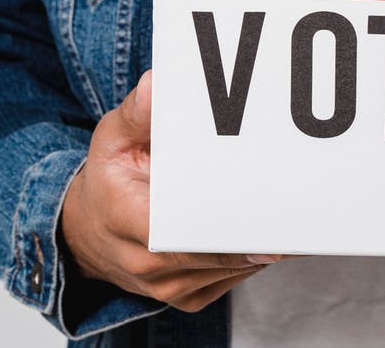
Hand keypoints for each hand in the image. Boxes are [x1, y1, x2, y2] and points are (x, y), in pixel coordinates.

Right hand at [61, 70, 278, 311]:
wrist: (85, 233)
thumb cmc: (107, 181)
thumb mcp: (112, 139)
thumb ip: (138, 113)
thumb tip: (157, 86)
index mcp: (128, 222)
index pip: (186, 234)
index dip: (228, 232)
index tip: (265, 218)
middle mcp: (149, 265)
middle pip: (219, 254)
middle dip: (258, 232)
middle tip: (299, 207)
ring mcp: (170, 288)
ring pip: (234, 269)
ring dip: (263, 244)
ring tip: (294, 213)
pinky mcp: (189, 297)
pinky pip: (234, 278)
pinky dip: (254, 257)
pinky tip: (270, 230)